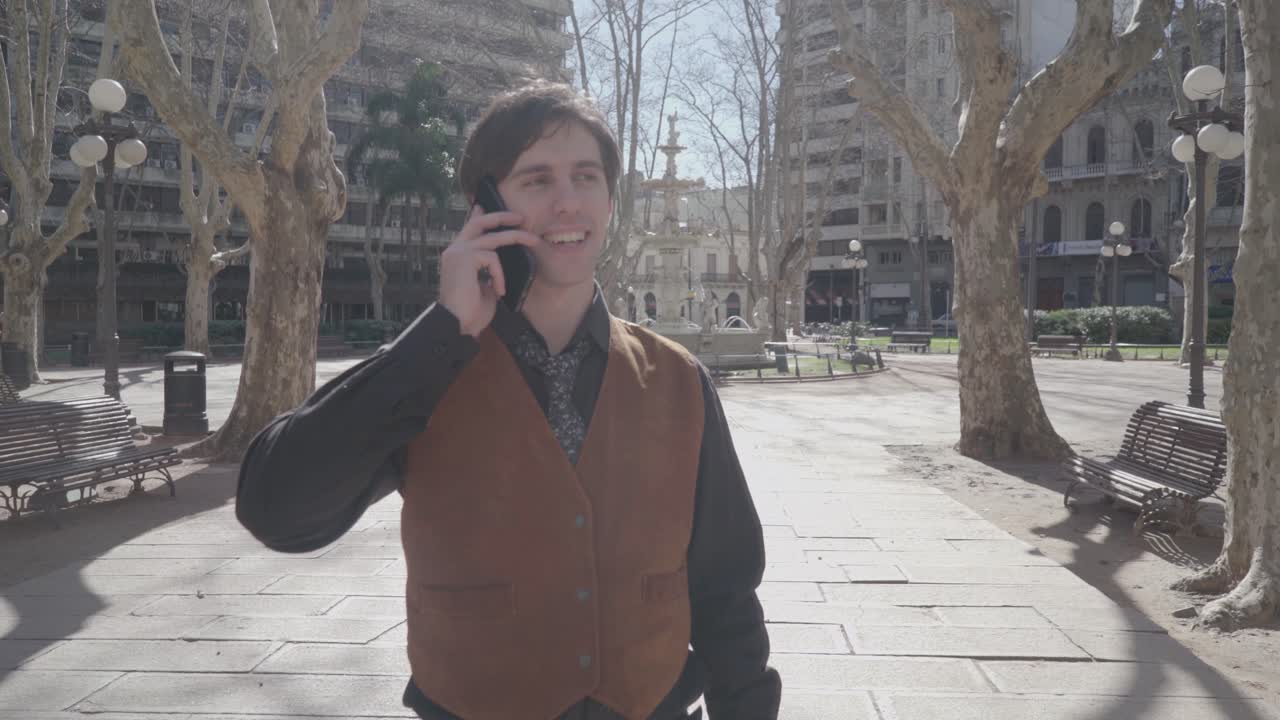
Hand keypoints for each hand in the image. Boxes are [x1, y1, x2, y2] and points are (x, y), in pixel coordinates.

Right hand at [438, 207, 539, 337]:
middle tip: (520, 217)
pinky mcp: (464, 258)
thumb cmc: (470, 312)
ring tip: (534, 241)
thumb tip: (499, 264)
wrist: (456, 324)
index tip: (482, 206)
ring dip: (516, 238)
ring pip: (492, 237)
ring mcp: (458, 252)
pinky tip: (499, 290)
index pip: (468, 230)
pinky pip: (492, 258)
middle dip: (501, 216)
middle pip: (479, 223)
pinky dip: (500, 274)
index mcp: (457, 256)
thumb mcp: (484, 287)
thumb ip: (489, 272)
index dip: (477, 216)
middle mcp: (454, 250)